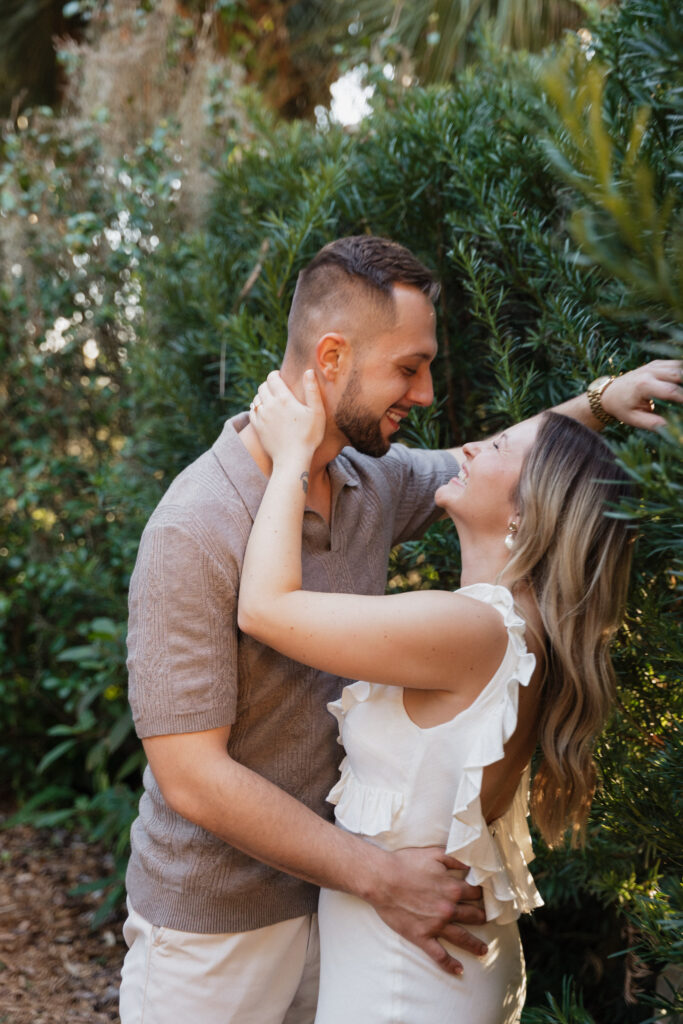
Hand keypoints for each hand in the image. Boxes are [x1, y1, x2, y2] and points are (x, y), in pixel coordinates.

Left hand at [249, 370, 325, 461]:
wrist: (292, 459)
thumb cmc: (308, 436)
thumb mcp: (316, 412)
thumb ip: (312, 390)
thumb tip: (308, 371)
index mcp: (283, 398)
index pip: (272, 377)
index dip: (276, 375)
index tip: (281, 378)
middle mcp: (269, 405)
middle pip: (262, 386)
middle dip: (269, 385)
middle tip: (277, 389)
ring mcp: (261, 417)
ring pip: (256, 398)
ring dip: (262, 396)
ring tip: (272, 400)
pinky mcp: (257, 427)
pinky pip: (252, 411)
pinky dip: (257, 408)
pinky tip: (264, 412)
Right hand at [368, 846, 486, 975]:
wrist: (382, 879)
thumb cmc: (405, 863)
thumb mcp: (434, 854)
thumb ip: (456, 858)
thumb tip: (472, 864)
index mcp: (453, 888)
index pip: (476, 894)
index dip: (482, 895)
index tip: (486, 898)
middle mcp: (449, 909)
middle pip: (474, 916)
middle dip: (482, 918)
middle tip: (486, 921)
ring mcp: (436, 925)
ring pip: (462, 938)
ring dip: (475, 944)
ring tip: (484, 950)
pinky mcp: (422, 937)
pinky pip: (439, 955)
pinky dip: (450, 964)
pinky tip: (459, 970)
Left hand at [602, 360, 681, 428]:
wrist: (609, 392)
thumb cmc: (621, 407)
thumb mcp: (633, 419)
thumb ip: (651, 422)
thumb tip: (669, 426)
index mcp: (643, 385)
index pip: (670, 390)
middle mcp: (649, 372)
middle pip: (678, 374)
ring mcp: (653, 366)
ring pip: (678, 367)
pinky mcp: (656, 364)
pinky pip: (674, 364)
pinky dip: (681, 372)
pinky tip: (681, 383)